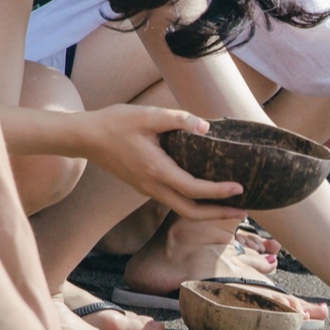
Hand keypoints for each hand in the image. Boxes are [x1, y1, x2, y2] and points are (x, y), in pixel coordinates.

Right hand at [81, 105, 247, 218]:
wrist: (86, 138)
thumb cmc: (115, 124)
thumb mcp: (148, 115)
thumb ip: (178, 120)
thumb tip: (206, 127)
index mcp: (156, 170)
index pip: (194, 189)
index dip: (219, 192)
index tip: (240, 188)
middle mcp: (153, 186)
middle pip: (191, 212)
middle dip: (218, 214)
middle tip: (243, 210)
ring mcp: (148, 189)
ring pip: (181, 210)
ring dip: (207, 211)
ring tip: (229, 206)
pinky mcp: (145, 187)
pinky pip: (173, 201)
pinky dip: (193, 203)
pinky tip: (205, 193)